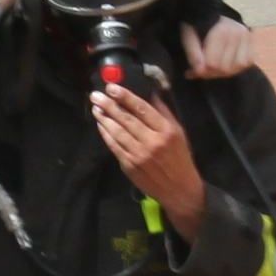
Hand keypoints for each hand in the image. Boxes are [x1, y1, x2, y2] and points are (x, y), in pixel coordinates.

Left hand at [94, 85, 208, 227]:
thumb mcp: (178, 132)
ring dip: (104, 119)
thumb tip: (150, 92)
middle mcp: (151, 142)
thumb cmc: (180, 157)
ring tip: (95, 108)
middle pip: (126, 119)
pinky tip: (101, 125)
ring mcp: (138, 155)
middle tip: (96, 95)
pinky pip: (114, 146)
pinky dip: (106, 134)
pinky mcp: (129, 166)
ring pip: (117, 132)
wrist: (179, 189)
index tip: (112, 87)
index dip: (125, 96)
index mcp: (166, 131)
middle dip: (109, 105)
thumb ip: (163, 112)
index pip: (142, 109)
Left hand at [182, 18, 259, 79]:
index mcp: (221, 31)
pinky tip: (226, 62)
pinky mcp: (252, 41)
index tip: (192, 71)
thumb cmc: (197, 25)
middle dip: (211, 73)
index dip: (201, 71)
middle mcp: (237, 33)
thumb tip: (199, 71)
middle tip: (201, 69)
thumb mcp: (188, 35)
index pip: (213, 64)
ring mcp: (247, 37)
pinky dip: (237, 66)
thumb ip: (193, 53)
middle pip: (225, 68)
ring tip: (213, 66)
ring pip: (237, 67)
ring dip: (224, 72)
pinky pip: (247, 63)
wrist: (211, 11)